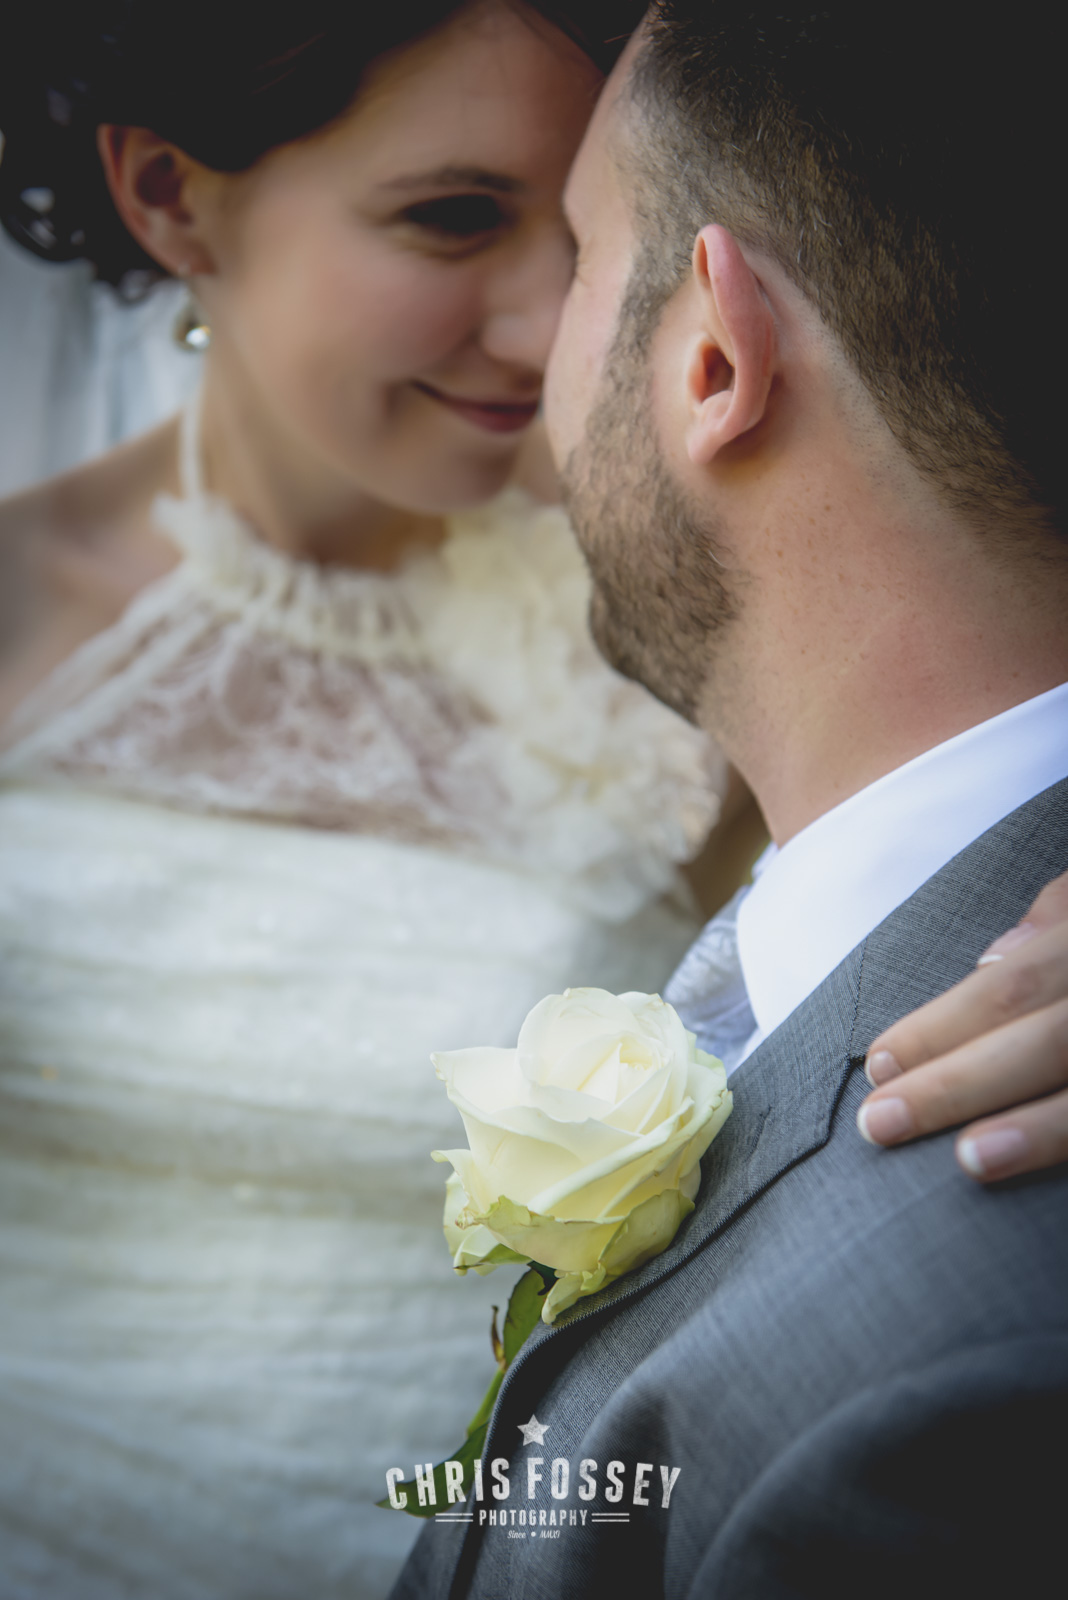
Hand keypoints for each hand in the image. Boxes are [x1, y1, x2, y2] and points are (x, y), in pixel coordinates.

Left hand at [856, 871, 1067, 1180]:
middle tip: (880, 1124)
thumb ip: (1056, 920)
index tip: (879, 1063)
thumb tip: (996, 956)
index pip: (1013, 984)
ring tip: (969, 1162)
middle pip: (1048, 1039)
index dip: (945, 1026)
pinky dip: (1067, 1140)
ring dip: (1036, 1128)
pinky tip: (1019, 1168)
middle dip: (960, 1083)